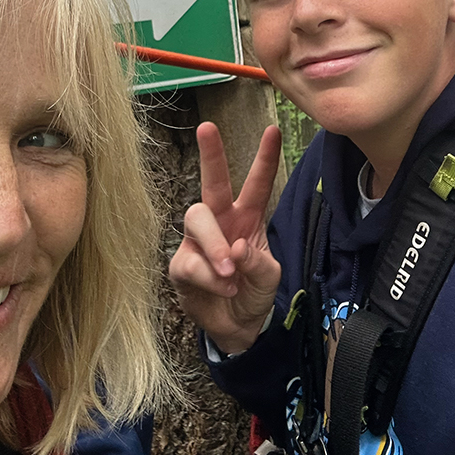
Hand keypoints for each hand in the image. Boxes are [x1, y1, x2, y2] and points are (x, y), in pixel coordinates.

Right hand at [169, 122, 282, 354]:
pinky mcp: (182, 264)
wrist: (237, 327)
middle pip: (212, 184)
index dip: (264, 159)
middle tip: (208, 127)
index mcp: (248, 218)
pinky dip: (209, 277)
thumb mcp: (268, 278)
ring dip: (216, 245)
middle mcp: (220, 222)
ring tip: (230, 271)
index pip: (257, 185)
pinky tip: (222, 287)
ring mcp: (198, 241)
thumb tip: (237, 248)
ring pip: (198, 219)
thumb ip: (258, 263)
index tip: (272, 130)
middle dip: (211, 155)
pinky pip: (191, 262)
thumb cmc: (253, 292)